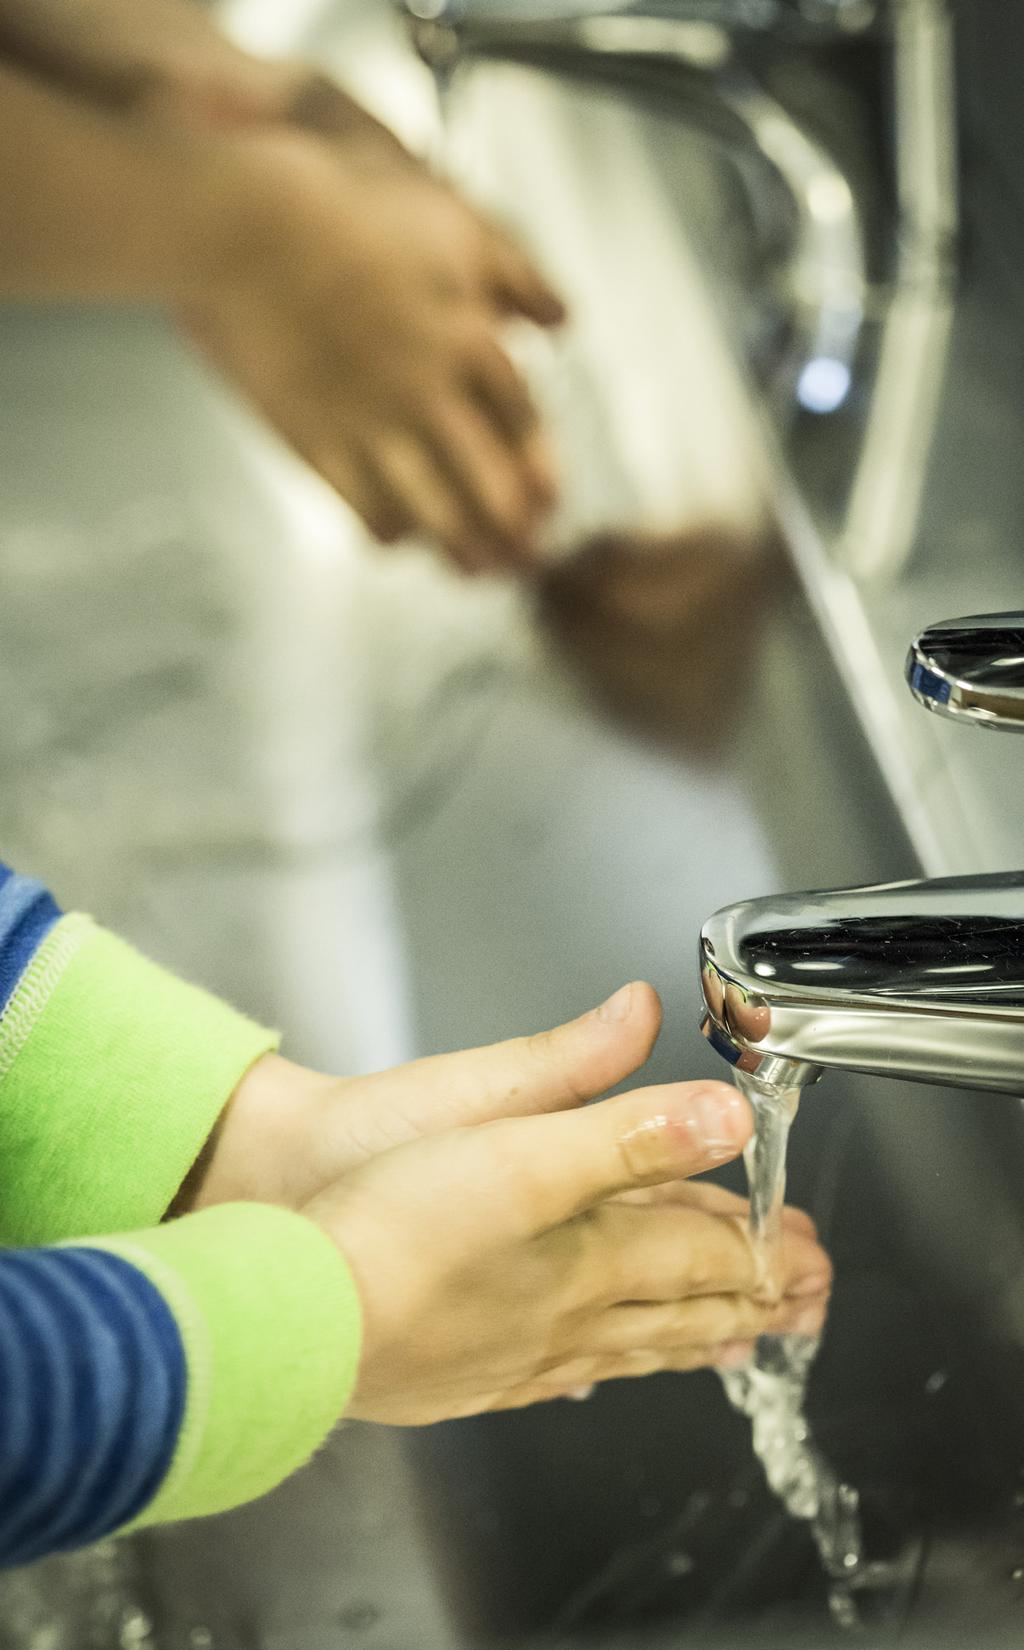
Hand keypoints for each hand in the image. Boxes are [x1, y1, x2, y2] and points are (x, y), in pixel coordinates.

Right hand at [177, 983, 830, 1421]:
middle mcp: (564, 1317)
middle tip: (804, 1303)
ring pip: (627, 1347)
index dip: (765, 1250)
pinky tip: (591, 1373)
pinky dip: (602, 1366)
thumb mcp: (522, 1150)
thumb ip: (628, 1132)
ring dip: (689, 1339)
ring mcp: (513, 1354)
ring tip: (731, 1345)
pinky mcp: (460, 1370)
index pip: (704, 1258)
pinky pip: (561, 1374)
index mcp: (590, 1260)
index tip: (813, 1254)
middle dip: (750, 1300)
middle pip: (678, 1309)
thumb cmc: (393, 1229)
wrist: (288, 1315)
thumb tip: (727, 1114)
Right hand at [184, 123, 564, 572]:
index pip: (524, 425)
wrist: (247, 223)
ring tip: (473, 571)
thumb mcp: (454, 221)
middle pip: (490, 484)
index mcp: (471, 338)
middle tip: (526, 560)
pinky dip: (387, 532)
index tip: (551, 502)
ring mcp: (371, 421)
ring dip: (461, 549)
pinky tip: (395, 541)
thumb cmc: (348, 206)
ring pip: (434, 510)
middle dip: (515, 532)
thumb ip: (518, 273)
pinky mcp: (313, 438)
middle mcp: (430, 391)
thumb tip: (562, 322)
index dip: (540, 471)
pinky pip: (361, 507)